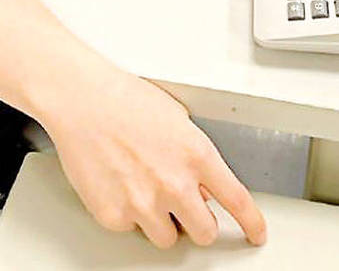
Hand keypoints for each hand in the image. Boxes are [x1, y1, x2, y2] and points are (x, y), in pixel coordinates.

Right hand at [43, 68, 265, 248]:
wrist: (83, 100)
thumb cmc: (125, 99)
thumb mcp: (177, 119)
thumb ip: (194, 155)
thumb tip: (200, 183)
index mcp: (197, 155)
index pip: (236, 201)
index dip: (251, 223)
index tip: (256, 233)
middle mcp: (175, 184)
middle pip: (205, 232)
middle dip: (197, 222)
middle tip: (182, 205)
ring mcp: (144, 204)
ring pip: (168, 239)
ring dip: (162, 221)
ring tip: (143, 187)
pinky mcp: (114, 216)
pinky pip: (131, 229)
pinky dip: (128, 213)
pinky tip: (118, 183)